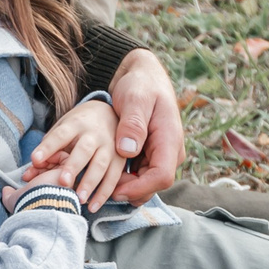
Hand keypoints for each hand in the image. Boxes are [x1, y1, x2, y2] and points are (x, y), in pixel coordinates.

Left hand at [24, 98, 125, 209]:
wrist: (111, 113)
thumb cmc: (78, 126)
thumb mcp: (62, 130)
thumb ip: (46, 151)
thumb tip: (27, 175)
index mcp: (76, 124)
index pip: (60, 135)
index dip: (48, 147)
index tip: (35, 160)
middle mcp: (93, 134)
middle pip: (83, 150)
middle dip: (74, 166)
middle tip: (63, 182)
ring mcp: (109, 146)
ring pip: (100, 165)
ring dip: (90, 183)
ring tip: (79, 199)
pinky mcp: (120, 159)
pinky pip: (113, 178)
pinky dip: (104, 193)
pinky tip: (93, 206)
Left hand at [108, 48, 184, 205]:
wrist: (143, 77)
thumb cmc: (140, 85)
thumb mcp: (134, 99)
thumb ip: (132, 123)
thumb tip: (127, 150)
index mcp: (170, 139)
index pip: (162, 176)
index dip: (139, 188)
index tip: (115, 190)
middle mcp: (170, 152)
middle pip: (153, 185)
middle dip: (128, 190)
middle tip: (99, 187)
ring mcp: (161, 155)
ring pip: (145, 184)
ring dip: (124, 187)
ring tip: (98, 181)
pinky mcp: (150, 156)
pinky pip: (139, 176)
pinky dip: (123, 179)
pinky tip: (104, 173)